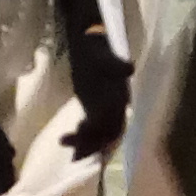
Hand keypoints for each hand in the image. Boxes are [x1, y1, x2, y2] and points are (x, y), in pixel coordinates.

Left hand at [65, 22, 132, 158]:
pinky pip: (92, 127)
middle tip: (72, 152)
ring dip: (85, 142)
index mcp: (120, 97)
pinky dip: (82, 134)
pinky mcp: (94, 107)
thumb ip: (116, 64)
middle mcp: (116, 106)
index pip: (115, 122)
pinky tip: (68, 136)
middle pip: (107, 133)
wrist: (90, 43)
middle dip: (91, 143)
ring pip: (99, 133)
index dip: (102, 132)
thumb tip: (130, 68)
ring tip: (64, 142)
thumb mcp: (104, 54)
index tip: (84, 135)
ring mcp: (105, 108)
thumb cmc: (96, 49)